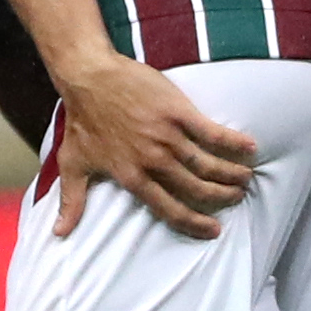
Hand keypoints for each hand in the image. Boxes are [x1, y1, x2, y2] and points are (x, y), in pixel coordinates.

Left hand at [46, 50, 256, 239]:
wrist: (89, 77)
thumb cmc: (82, 121)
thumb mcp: (73, 164)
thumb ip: (72, 201)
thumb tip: (59, 233)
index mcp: (132, 177)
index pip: (170, 210)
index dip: (195, 223)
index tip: (214, 230)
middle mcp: (153, 161)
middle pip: (196, 190)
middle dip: (220, 198)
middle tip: (235, 198)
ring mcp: (167, 136)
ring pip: (208, 165)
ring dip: (231, 175)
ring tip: (245, 179)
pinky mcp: (177, 112)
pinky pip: (212, 133)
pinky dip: (233, 142)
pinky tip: (250, 148)